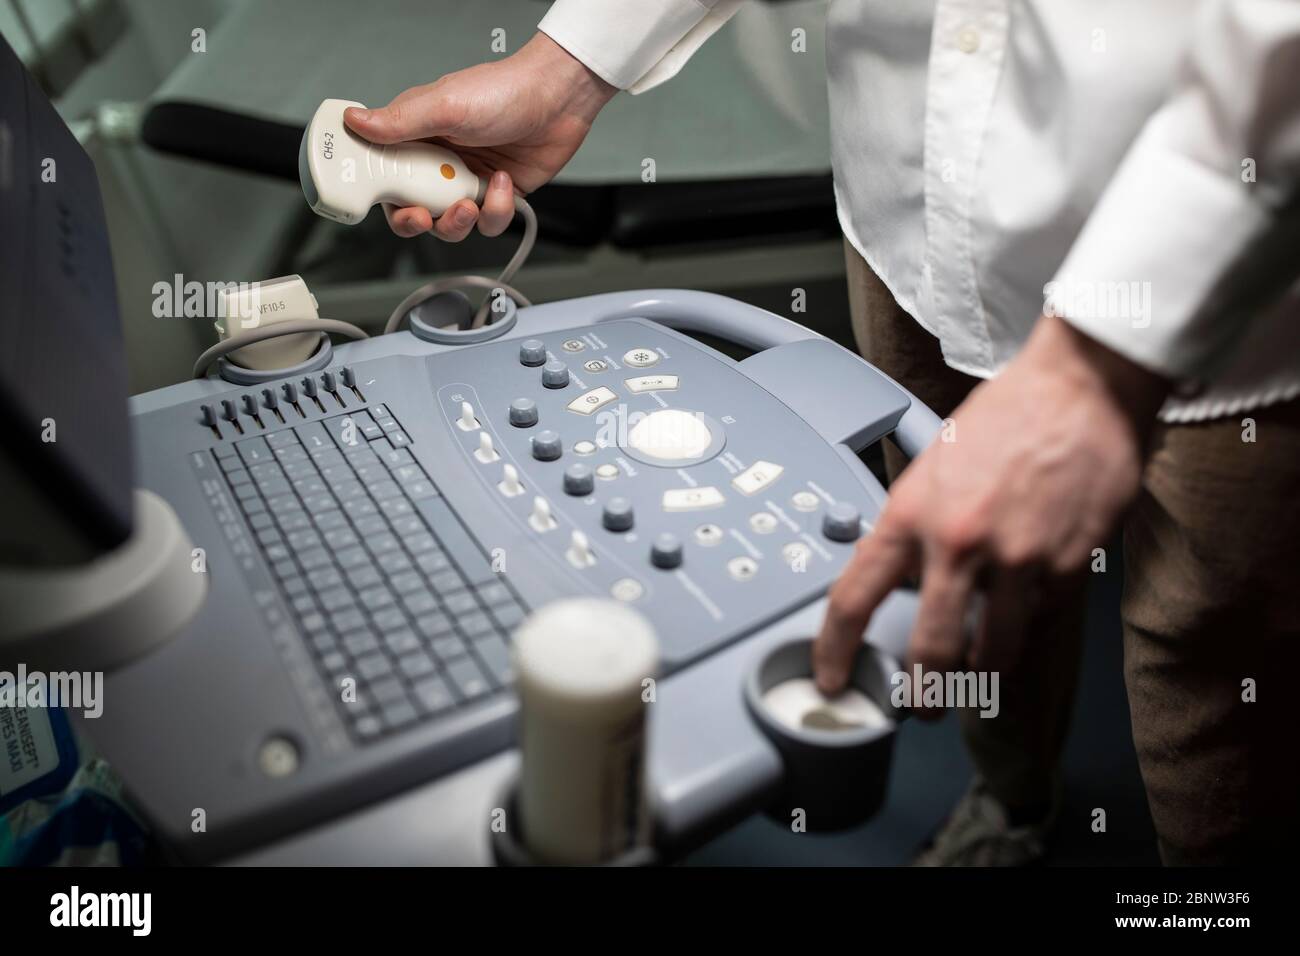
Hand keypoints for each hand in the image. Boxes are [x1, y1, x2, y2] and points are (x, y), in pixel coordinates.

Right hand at [343, 33, 615, 239]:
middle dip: (417, 221)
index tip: (386, 204)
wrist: (558, 99)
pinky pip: (487, 222)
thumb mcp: (444, 105)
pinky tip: (502, 181)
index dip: (380, 196)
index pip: (384, 174)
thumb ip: (399, 122)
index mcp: (417, 137)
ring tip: (469, 204)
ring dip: (457, 223)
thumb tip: (354, 122)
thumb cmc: (503, 91)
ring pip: (450, 224)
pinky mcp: (497, 195)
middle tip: (423, 216)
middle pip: (413, 210)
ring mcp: (468, 180)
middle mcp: (440, 162)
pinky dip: (495, 209)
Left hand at [813, 315, 1168, 708]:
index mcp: (910, 512)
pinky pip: (1039, 622)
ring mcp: (1015, 559)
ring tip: (977, 675)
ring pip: (992, 652)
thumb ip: (914, 524)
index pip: (854, 598)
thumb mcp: (932, 467)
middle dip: (923, 694)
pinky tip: (1024, 616)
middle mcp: (956, 541)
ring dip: (982, 674)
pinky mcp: (1067, 567)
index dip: (835, 650)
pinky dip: (1028, 628)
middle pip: (930, 650)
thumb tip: (900, 576)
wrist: (1078, 389)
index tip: (832, 677)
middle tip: (922, 706)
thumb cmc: (1004, 420)